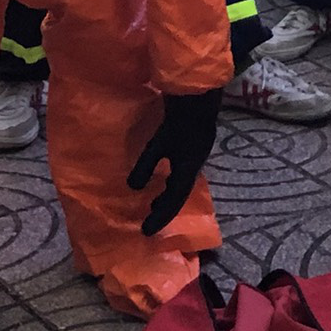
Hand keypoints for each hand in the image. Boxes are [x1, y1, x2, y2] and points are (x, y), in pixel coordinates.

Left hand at [128, 88, 223, 234]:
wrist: (198, 99)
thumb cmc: (179, 122)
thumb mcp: (159, 144)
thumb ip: (146, 165)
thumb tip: (132, 188)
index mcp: (188, 171)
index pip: (173, 202)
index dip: (160, 217)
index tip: (146, 231)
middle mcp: (192, 169)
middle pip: (178, 197)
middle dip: (164, 210)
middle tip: (149, 222)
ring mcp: (193, 160)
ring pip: (180, 186)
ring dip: (167, 197)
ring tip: (153, 204)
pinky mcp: (191, 151)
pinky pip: (180, 175)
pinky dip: (169, 183)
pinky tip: (162, 180)